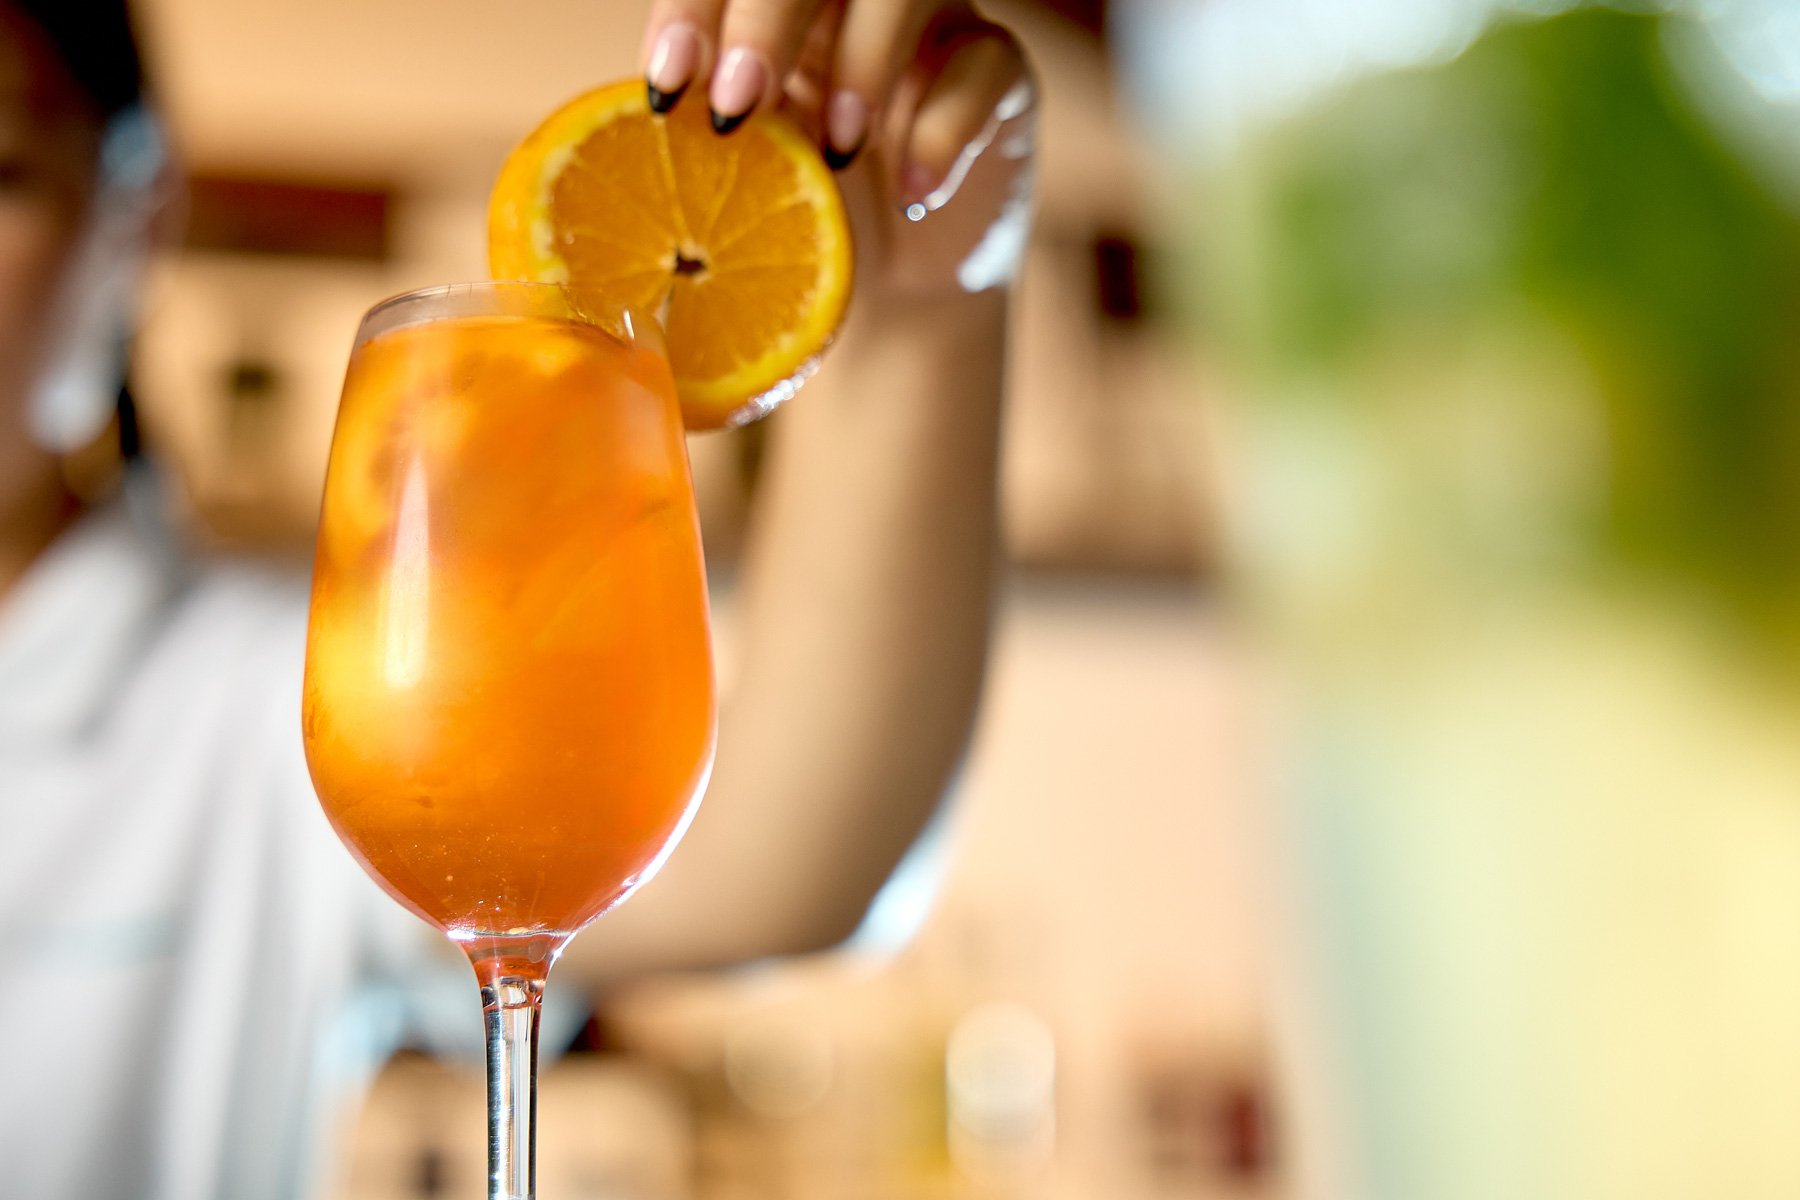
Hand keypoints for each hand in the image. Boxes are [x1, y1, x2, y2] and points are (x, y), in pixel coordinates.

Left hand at [638, 0, 1035, 299]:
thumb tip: (599, 168)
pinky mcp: (997, 72)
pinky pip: (984, 64)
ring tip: (835, 150)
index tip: (667, 81)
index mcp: (771, 7)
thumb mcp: (733, 184)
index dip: (696, 4)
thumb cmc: (796, 225)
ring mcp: (930, 22)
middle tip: (737, 107)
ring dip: (862, 63)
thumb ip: (689, 148)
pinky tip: (912, 193)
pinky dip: (941, 130)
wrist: (895, 287)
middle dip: (767, 20)